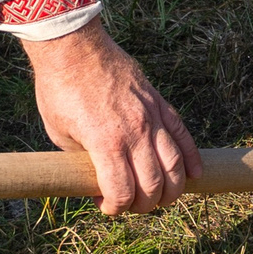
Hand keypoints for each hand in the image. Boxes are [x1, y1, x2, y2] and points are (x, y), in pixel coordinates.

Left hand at [22, 21, 201, 213]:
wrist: (72, 46)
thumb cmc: (59, 90)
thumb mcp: (60, 134)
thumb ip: (81, 161)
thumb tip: (96, 181)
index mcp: (106, 143)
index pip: (122, 192)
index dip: (115, 208)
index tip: (107, 205)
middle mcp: (134, 132)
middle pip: (154, 184)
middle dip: (145, 204)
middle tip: (133, 204)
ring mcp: (150, 116)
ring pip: (175, 164)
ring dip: (171, 188)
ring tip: (162, 196)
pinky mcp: (158, 102)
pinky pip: (182, 134)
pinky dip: (191, 157)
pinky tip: (193, 174)